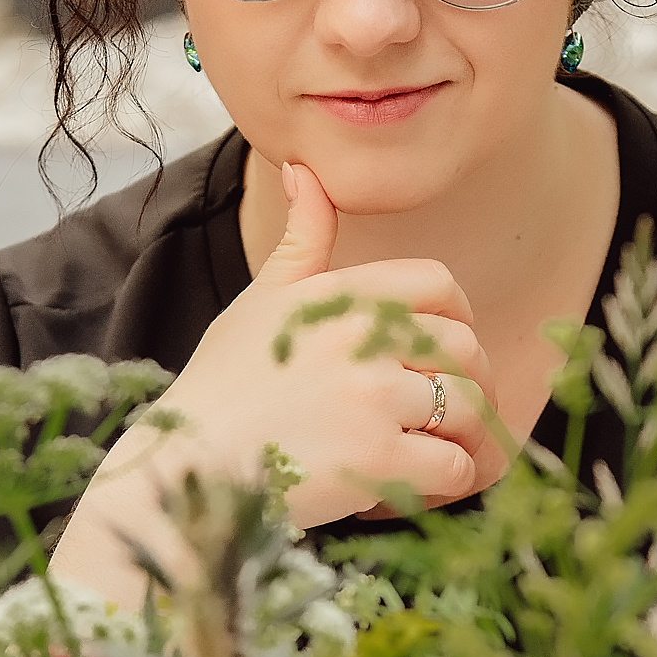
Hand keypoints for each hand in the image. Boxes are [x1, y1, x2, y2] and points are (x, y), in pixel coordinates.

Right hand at [143, 162, 502, 529]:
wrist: (187, 466)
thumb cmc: (223, 385)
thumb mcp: (260, 298)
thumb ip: (301, 238)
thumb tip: (304, 170)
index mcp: (341, 293)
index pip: (439, 284)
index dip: (456, 318)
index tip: (444, 351)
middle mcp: (364, 336)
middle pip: (465, 348)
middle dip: (468, 382)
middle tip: (444, 414)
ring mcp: (375, 398)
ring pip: (468, 408)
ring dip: (462, 437)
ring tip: (434, 454)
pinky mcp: (379, 459)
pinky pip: (455, 465)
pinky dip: (447, 480)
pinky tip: (411, 486)